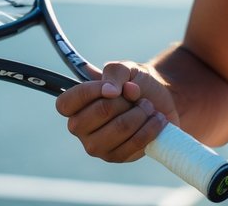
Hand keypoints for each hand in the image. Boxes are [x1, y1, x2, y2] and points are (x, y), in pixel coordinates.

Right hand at [55, 61, 176, 162]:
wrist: (160, 99)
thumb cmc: (135, 83)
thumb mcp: (125, 69)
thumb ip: (114, 73)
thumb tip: (109, 91)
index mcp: (73, 106)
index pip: (66, 103)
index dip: (92, 91)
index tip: (115, 87)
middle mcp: (79, 128)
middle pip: (102, 110)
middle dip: (126, 99)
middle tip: (137, 95)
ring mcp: (96, 146)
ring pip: (121, 127)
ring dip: (141, 112)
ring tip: (148, 106)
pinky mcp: (117, 157)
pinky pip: (136, 142)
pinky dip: (151, 126)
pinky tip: (156, 119)